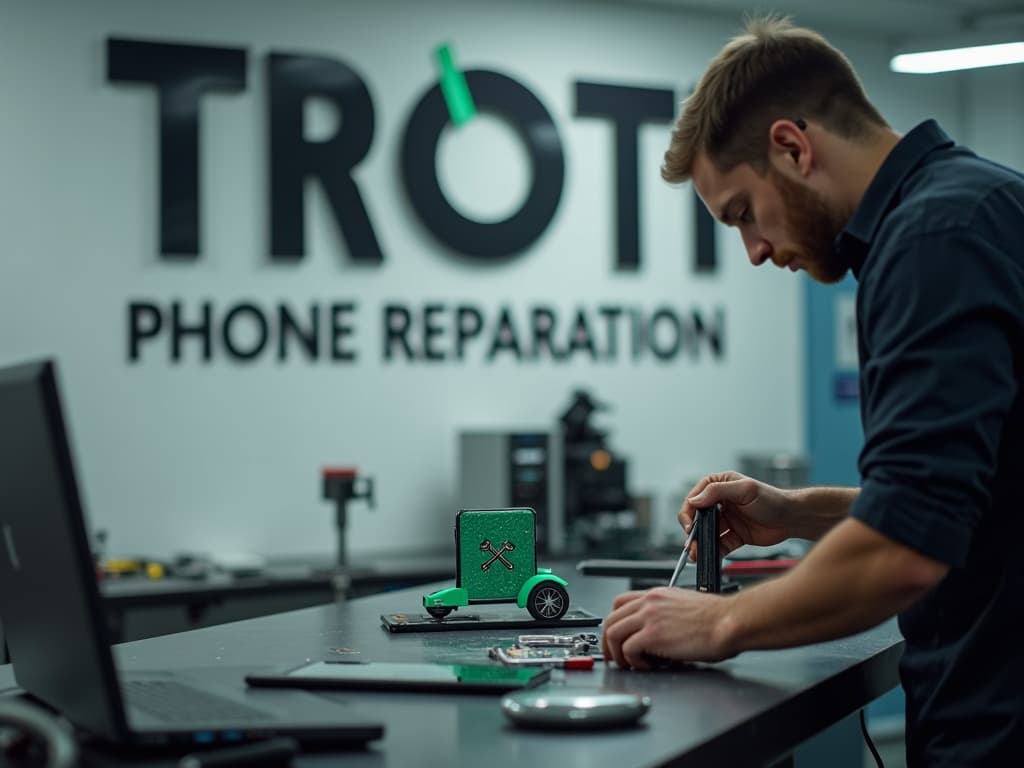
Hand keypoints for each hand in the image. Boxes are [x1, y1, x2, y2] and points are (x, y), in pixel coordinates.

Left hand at [600, 587, 734, 668]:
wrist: (729, 622)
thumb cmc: (718, 619)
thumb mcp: (685, 606)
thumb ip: (666, 614)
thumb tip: (659, 634)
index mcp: (656, 595)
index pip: (620, 603)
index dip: (614, 623)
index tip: (615, 638)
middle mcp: (649, 603)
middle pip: (610, 619)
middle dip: (608, 642)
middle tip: (614, 658)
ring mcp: (649, 617)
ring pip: (613, 633)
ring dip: (617, 654)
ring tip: (630, 665)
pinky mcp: (652, 634)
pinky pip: (628, 649)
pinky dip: (633, 662)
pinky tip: (648, 666)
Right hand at [679, 471, 791, 558]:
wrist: (792, 519)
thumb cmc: (772, 499)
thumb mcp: (745, 489)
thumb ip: (718, 491)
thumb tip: (695, 500)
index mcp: (719, 485)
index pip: (695, 497)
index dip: (688, 511)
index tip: (688, 524)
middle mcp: (721, 502)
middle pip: (698, 517)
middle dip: (692, 531)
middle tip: (691, 543)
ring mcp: (727, 520)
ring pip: (707, 533)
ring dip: (701, 543)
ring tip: (698, 554)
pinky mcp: (734, 535)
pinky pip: (720, 544)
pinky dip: (715, 551)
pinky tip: (712, 556)